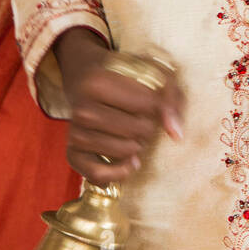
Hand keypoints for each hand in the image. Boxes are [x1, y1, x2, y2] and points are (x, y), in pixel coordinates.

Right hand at [53, 27, 183, 187]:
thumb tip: (175, 134)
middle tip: (140, 120)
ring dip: (136, 148)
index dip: (158, 107)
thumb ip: (172, 99)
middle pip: (136, 131)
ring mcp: (75, 133)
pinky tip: (129, 162)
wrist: (86, 83)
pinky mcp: (73, 153)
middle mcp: (82, 109)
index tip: (151, 102)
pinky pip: (99, 174)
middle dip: (147, 128)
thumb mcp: (150, 74)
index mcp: (98, 83)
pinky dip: (119, 173)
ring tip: (133, 136)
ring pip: (122, 152)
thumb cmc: (124, 80)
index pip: (148, 104)